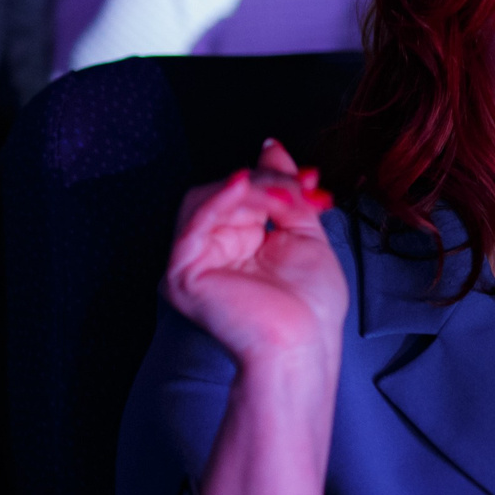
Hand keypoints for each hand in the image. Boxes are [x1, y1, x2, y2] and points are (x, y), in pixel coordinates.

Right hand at [164, 140, 346, 369]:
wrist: (303, 347)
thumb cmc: (309, 308)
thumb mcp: (304, 236)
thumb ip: (287, 193)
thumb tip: (271, 147)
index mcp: (236, 245)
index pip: (243, 196)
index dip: (274, 180)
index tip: (311, 178)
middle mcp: (210, 252)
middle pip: (224, 193)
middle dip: (267, 183)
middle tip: (302, 188)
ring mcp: (192, 263)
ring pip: (209, 200)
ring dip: (252, 190)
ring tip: (287, 198)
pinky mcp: (182, 273)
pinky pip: (194, 223)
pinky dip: (221, 199)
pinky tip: (245, 185)